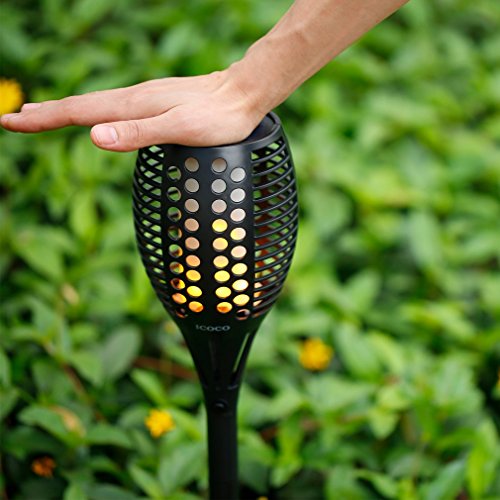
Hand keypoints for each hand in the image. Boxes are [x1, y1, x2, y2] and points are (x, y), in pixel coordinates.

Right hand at [0, 69, 263, 150]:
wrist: (244, 93)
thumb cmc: (219, 117)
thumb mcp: (181, 130)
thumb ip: (139, 133)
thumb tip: (95, 136)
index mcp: (134, 105)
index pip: (80, 113)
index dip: (45, 120)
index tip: (10, 123)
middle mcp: (135, 99)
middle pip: (82, 106)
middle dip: (46, 114)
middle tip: (13, 120)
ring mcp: (146, 99)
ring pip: (96, 106)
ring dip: (65, 112)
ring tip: (42, 117)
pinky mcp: (157, 102)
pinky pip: (115, 108)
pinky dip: (94, 112)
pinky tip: (97, 118)